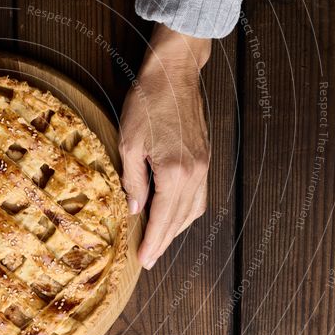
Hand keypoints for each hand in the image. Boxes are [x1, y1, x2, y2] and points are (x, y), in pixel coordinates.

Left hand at [119, 24, 211, 269]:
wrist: (174, 74)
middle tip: (150, 259)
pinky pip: (199, 195)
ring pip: (193, 209)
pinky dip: (187, 211)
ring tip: (160, 242)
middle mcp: (194, 173)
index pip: (161, 218)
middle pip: (179, 219)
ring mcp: (204, 166)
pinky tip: (175, 216)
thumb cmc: (147, 103)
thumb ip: (133, 180)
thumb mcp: (129, 143)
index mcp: (174, 172)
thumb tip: (135, 210)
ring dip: (177, 229)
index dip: (152, 241)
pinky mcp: (205, 158)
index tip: (144, 260)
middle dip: (164, 241)